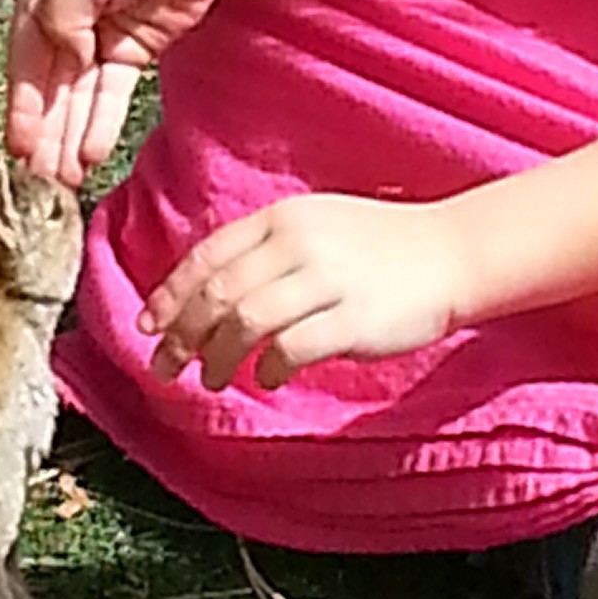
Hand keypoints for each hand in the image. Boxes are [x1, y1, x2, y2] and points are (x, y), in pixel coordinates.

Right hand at [6, 0, 233, 182]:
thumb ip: (62, 14)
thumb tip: (62, 59)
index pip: (24, 58)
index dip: (21, 104)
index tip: (18, 146)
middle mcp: (63, 18)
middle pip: (47, 84)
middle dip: (42, 132)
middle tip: (38, 180)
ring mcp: (97, 38)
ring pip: (76, 97)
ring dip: (67, 137)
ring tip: (62, 179)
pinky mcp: (129, 52)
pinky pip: (109, 95)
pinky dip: (99, 124)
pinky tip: (90, 153)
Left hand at [140, 194, 469, 392]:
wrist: (450, 253)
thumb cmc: (377, 247)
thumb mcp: (315, 228)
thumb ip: (264, 252)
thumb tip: (203, 298)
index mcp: (282, 218)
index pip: (207, 255)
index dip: (170, 294)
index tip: (147, 327)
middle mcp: (299, 243)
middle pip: (218, 292)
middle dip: (182, 335)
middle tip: (165, 366)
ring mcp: (327, 279)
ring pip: (245, 322)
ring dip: (218, 358)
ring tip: (213, 380)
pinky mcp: (354, 318)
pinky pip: (291, 348)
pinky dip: (269, 368)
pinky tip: (267, 379)